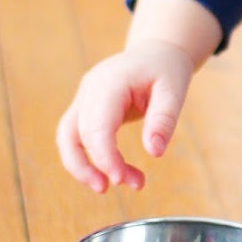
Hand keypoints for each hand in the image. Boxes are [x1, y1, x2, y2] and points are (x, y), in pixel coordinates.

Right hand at [56, 39, 194, 191]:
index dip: (104, 156)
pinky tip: (114, 171)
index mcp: (111, 81)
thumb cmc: (166, 69)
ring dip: (82, 167)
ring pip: (67, 138)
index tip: (122, 179)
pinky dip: (89, 158)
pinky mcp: (85, 109)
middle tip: (131, 184)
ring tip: (107, 188)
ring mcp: (84, 98)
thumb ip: (164, 119)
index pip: (97, 125)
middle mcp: (90, 88)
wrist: (156, 53)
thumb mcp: (175, 90)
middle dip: (98, 166)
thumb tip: (154, 153)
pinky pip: (76, 137)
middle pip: (77, 134)